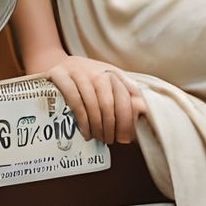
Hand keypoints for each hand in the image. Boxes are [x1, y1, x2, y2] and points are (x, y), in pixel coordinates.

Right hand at [32, 53, 148, 143]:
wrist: (61, 65)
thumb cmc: (90, 81)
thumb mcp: (110, 86)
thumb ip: (128, 97)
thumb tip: (145, 112)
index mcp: (113, 73)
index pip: (126, 96)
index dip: (128, 119)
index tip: (126, 137)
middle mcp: (97, 70)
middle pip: (109, 103)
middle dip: (111, 127)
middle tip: (111, 140)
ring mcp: (78, 72)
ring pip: (92, 104)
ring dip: (97, 126)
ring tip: (98, 138)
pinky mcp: (61, 75)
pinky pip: (74, 101)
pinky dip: (82, 120)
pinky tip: (85, 132)